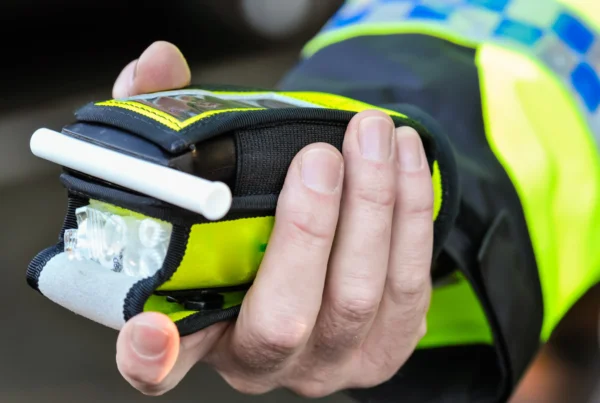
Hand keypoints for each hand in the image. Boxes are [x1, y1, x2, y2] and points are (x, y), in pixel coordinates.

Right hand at [114, 41, 433, 397]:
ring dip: (374, 206)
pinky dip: (411, 214)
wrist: (312, 245)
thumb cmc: (249, 218)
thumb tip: (157, 66)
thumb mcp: (203, 179)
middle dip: (309, 230)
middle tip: (320, 156)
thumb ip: (172, 124)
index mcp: (199, 330)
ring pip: (361, 296)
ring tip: (372, 134)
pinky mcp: (386, 344)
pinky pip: (409, 284)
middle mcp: (263, 359)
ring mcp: (330, 359)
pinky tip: (404, 159)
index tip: (154, 328)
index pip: (158, 365)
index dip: (150, 355)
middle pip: (286, 319)